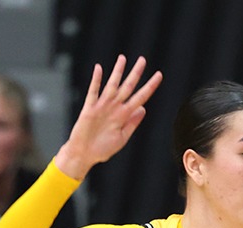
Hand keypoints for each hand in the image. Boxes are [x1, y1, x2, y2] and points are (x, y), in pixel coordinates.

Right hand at [54, 55, 163, 178]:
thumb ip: (132, 123)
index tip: (159, 75)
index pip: (140, 97)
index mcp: (124, 116)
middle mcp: (114, 108)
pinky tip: (99, 68)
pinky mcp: (89, 109)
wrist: (84, 154)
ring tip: (122, 58)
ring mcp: (102, 107)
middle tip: (143, 59)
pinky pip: (93, 92)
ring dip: (117, 72)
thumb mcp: (122, 137)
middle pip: (128, 87)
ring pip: (112, 85)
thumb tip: (143, 109)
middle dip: (136, 73)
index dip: (150, 86)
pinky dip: (96, 80)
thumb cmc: (102, 149)